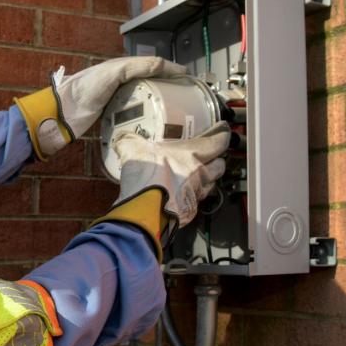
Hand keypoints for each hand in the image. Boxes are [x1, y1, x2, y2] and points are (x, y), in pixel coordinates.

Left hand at [54, 56, 186, 139]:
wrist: (64, 110)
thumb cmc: (87, 87)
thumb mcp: (114, 72)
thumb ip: (137, 66)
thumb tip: (163, 64)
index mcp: (122, 67)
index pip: (152, 65)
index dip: (169, 69)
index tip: (187, 78)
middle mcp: (121, 81)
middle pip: (149, 81)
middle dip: (167, 86)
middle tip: (185, 95)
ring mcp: (116, 98)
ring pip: (143, 98)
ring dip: (158, 101)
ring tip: (175, 109)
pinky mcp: (112, 114)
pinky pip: (134, 113)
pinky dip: (145, 115)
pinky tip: (155, 122)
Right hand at [112, 121, 230, 227]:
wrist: (145, 208)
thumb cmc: (146, 175)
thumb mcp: (132, 148)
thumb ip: (129, 141)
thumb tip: (122, 139)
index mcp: (192, 154)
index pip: (217, 142)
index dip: (222, 136)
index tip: (222, 132)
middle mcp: (200, 174)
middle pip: (220, 166)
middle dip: (217, 161)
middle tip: (209, 158)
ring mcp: (196, 195)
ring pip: (209, 186)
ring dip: (205, 182)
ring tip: (193, 179)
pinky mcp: (189, 212)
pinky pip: (194, 203)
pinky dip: (189, 199)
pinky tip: (178, 197)